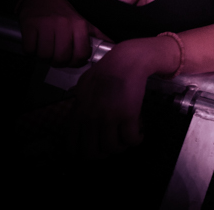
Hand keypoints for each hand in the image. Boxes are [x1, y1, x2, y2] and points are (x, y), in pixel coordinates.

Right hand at [18, 0, 107, 66]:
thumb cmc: (62, 14)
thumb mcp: (82, 22)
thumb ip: (96, 35)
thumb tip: (113, 45)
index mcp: (80, 24)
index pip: (82, 53)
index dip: (76, 62)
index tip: (71, 61)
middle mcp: (64, 24)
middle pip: (62, 57)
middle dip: (58, 62)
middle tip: (55, 58)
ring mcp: (46, 24)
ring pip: (45, 55)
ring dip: (43, 57)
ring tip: (45, 50)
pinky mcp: (30, 25)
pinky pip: (29, 49)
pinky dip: (30, 51)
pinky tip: (34, 44)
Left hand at [68, 39, 154, 155]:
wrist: (127, 60)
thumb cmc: (107, 69)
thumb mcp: (85, 86)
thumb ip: (81, 104)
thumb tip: (81, 115)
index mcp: (79, 113)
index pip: (73, 147)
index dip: (84, 152)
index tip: (96, 146)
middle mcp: (91, 119)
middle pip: (93, 153)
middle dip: (104, 153)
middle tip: (113, 144)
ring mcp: (109, 118)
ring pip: (113, 149)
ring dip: (122, 146)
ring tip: (127, 137)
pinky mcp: (128, 115)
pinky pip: (132, 140)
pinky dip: (137, 140)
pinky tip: (139, 133)